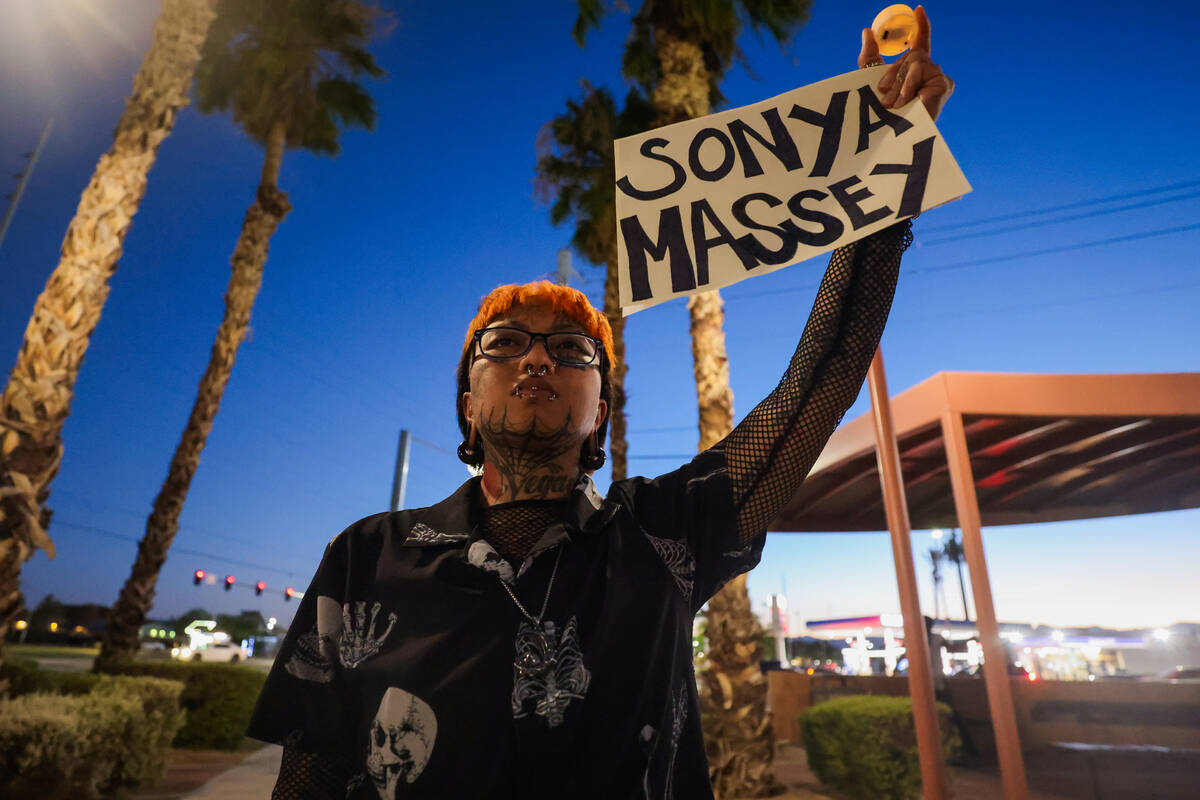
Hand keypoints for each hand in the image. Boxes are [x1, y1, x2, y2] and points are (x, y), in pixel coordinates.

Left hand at [858, 5, 952, 120]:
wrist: (892, 135)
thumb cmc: (883, 113)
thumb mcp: (871, 79)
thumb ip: (870, 55)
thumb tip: (867, 30)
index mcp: (916, 67)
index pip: (921, 40)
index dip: (922, 25)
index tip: (918, 9)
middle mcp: (930, 69)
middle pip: (911, 54)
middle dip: (893, 74)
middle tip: (884, 95)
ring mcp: (939, 76)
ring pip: (915, 62)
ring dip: (899, 83)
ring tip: (895, 103)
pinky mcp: (944, 84)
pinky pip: (921, 73)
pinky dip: (909, 86)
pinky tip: (908, 101)